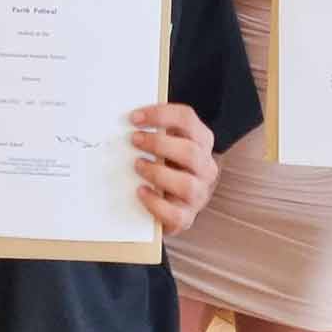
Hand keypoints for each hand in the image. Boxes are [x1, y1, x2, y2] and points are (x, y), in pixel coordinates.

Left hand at [131, 103, 218, 233]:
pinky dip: (155, 203)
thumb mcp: (168, 143)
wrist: (178, 199)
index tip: (134, 117)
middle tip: (134, 140)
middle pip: (190, 152)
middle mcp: (206, 167)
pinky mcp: (186, 217)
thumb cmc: (168, 164)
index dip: (160, 115)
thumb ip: (156, 130)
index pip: (187, 119)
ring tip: (137, 165)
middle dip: (159, 144)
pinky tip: (141, 191)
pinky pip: (175, 214)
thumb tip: (125, 120)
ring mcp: (199, 194)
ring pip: (187, 184)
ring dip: (158, 173)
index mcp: (202, 141)